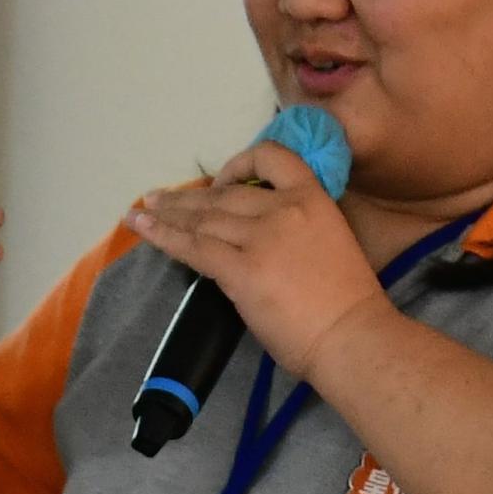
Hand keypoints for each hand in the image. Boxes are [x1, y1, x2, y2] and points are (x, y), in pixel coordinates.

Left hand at [130, 146, 384, 383]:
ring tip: (141, 212)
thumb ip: (293, 230)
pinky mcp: (240, 269)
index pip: (272, 157)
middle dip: (188, 198)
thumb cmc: (348, 303)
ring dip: (168, 214)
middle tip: (158, 199)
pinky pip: (193, 247)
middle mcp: (283, 209)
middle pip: (225, 195)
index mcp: (313, 199)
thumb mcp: (329, 242)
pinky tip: (141, 227)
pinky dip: (162, 236)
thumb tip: (254, 239)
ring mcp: (260, 238)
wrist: (351, 336)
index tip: (221, 180)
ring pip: (203, 218)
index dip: (238, 163)